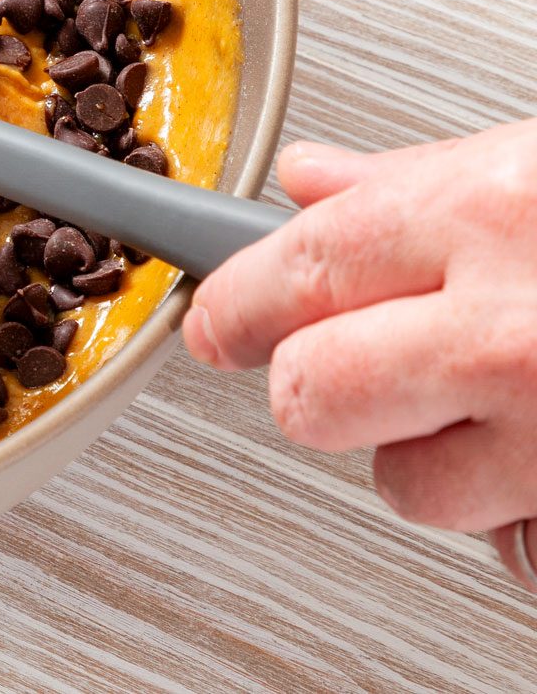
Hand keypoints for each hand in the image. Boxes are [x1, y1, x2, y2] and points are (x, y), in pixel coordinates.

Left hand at [185, 126, 536, 589]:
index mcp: (486, 216)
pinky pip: (506, 540)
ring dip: (434, 456)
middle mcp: (507, 330)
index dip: (235, 304)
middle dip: (315, 383)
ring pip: (409, 486)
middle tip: (355, 362)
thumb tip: (312, 180)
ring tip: (503, 398)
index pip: (292, 270)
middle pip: (310, 393)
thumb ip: (423, 181)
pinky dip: (514, 506)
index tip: (213, 324)